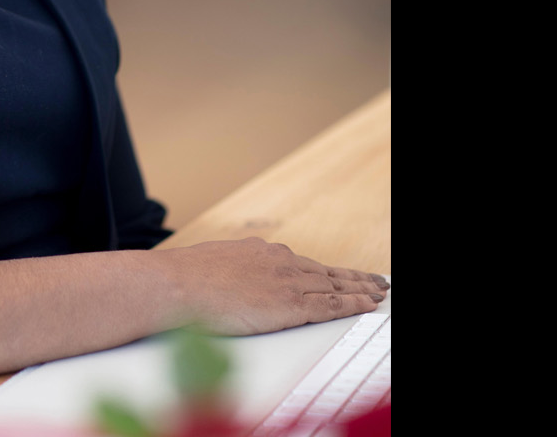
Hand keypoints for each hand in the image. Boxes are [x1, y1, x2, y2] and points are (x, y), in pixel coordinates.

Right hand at [163, 237, 386, 336]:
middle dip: (353, 277)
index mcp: (260, 252)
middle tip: (376, 280)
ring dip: (361, 289)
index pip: (303, 263)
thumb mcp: (213, 266)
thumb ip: (232, 272)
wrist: (177, 285)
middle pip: (326, 271)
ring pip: (335, 286)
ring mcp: (287, 282)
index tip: (340, 274)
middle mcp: (279, 262)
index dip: (327, 271)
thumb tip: (231, 282)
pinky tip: (368, 304)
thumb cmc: (184, 280)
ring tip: (379, 291)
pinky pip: (332, 305)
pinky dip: (354, 304)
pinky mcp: (291, 305)